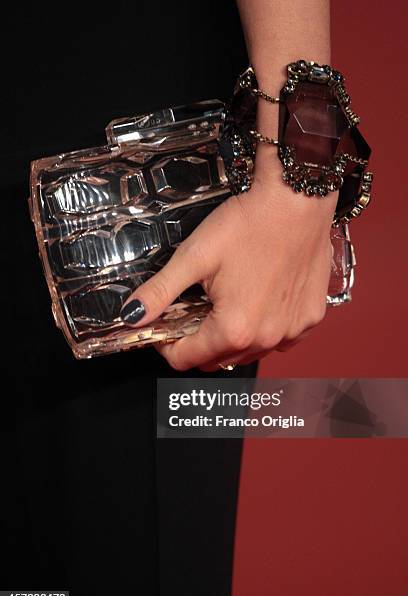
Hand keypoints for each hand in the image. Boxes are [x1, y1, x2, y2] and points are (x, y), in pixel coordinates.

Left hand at [120, 175, 335, 370]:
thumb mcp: (195, 256)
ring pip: (249, 352)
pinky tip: (259, 301)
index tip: (164, 328)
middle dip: (198, 342)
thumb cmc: (249, 224)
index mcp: (233, 329)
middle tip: (193, 311)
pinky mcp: (310, 319)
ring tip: (226, 303)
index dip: (167, 346)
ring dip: (231, 338)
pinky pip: (279, 339)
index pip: (186, 360)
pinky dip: (264, 329)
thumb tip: (131, 316)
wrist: (298, 199)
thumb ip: (161, 291)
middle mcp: (265, 339)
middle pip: (217, 360)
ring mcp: (291, 332)